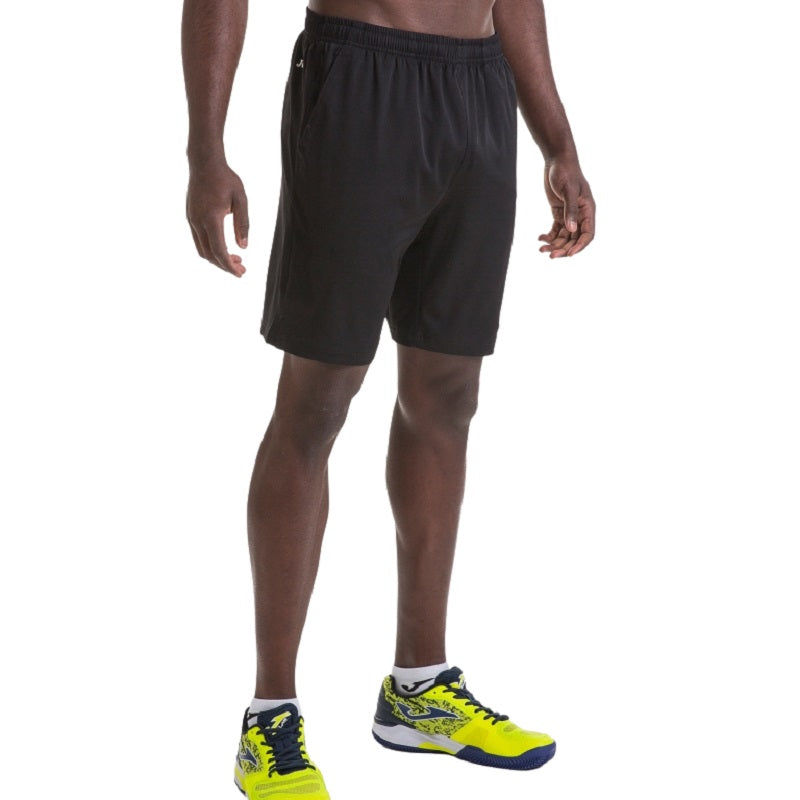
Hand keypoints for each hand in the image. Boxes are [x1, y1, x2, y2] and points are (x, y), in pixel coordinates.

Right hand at [186, 158, 248, 276]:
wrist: (204, 162)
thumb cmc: (225, 179)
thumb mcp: (241, 200)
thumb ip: (243, 224)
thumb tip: (243, 247)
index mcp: (211, 218)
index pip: (219, 250)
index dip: (229, 266)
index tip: (240, 273)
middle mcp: (197, 221)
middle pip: (209, 255)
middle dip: (225, 266)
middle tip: (242, 269)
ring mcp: (191, 220)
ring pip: (202, 250)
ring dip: (217, 259)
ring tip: (235, 259)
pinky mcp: (190, 217)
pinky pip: (199, 240)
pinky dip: (211, 249)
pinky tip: (223, 247)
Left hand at [539, 159, 594, 257]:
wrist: (556, 161)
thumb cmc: (565, 172)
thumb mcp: (568, 191)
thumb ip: (570, 211)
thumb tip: (571, 230)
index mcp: (588, 210)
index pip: (588, 234)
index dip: (579, 246)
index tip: (568, 254)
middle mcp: (580, 215)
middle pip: (574, 239)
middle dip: (563, 249)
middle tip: (550, 255)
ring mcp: (569, 215)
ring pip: (564, 237)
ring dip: (554, 244)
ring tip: (541, 249)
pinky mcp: (559, 213)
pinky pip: (556, 230)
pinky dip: (549, 236)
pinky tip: (540, 238)